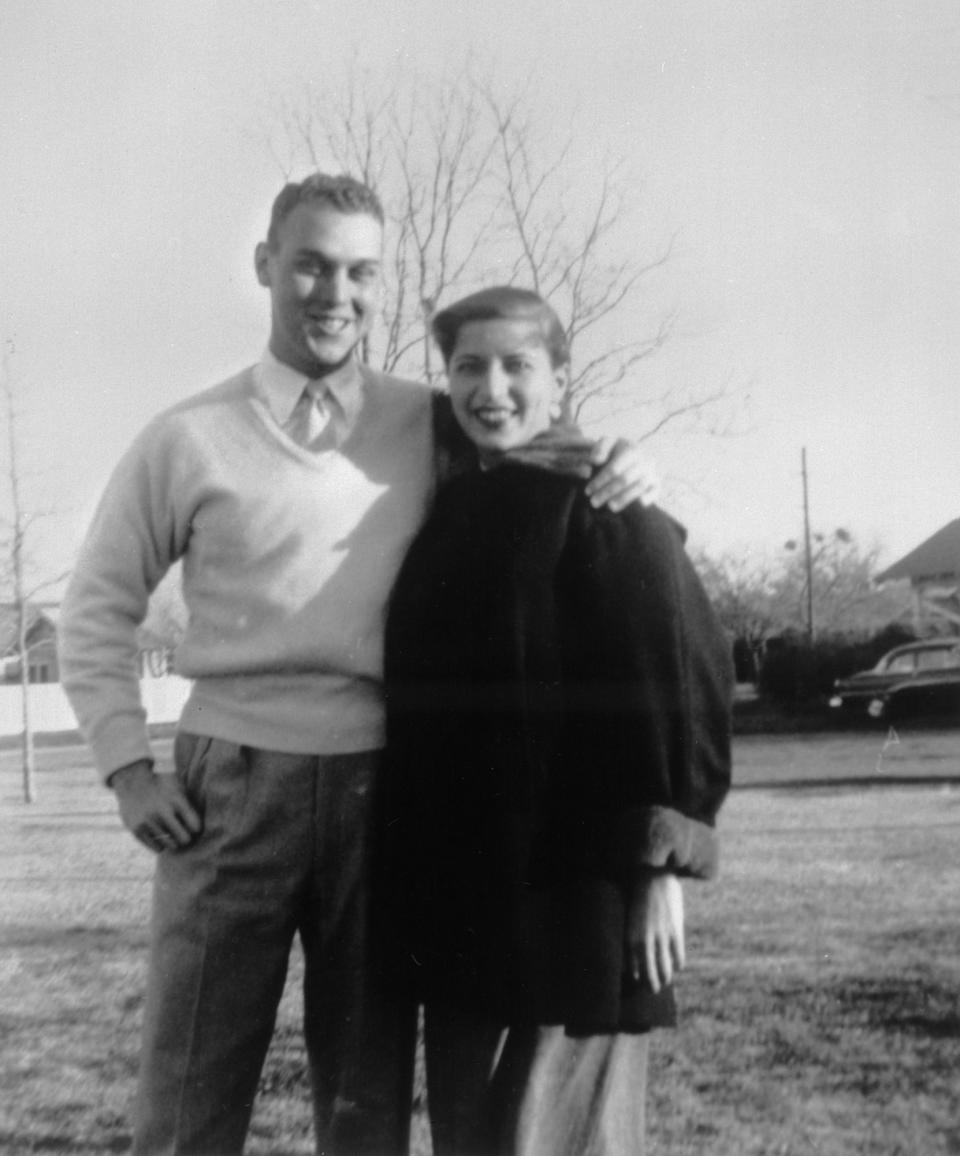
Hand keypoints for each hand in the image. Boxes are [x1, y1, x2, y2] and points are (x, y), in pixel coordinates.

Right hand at [109, 759, 202, 853]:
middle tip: (184, 834)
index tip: (193, 826)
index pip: (195, 826)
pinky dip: (161, 845)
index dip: (196, 828)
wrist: (132, 781)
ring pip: (171, 845)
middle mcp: (162, 811)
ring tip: (171, 834)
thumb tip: (213, 819)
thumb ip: (191, 803)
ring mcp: (149, 821)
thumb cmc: (162, 785)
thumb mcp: (179, 786)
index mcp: (176, 799)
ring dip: (173, 842)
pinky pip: (157, 848)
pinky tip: (160, 836)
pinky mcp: (137, 830)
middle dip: (186, 837)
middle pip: (185, 839)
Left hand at [585, 437, 659, 512]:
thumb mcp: (607, 444)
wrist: (632, 456)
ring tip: (610, 507)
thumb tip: (596, 460)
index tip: (588, 491)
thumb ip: (599, 449)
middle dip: (608, 492)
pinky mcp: (657, 483)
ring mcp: (652, 471)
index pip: (614, 468)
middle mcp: (644, 459)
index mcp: (631, 449)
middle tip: (594, 503)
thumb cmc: (615, 451)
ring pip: (639, 486)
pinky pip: (655, 491)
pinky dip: (648, 498)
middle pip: (625, 479)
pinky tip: (637, 505)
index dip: (600, 481)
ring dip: (624, 498)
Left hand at [624, 870, 684, 993]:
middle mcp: (644, 939)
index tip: (638, 983)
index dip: (637, 976)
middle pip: (648, 970)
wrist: (653, 874)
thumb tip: (633, 948)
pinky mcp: (675, 930)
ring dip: (665, 977)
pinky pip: (677, 954)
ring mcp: (661, 936)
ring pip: (664, 966)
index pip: (632, 965)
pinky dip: (678, 963)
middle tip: (653, 990)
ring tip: (666, 982)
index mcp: (630, 935)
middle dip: (651, 983)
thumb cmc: (638, 893)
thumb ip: (633, 932)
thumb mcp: (630, 915)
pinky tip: (677, 966)